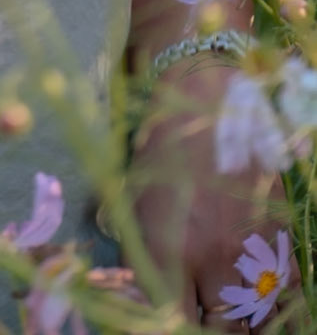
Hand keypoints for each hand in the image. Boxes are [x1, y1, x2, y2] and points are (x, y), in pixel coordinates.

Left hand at [128, 57, 280, 325]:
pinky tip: (259, 307)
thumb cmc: (160, 151)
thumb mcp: (132, 203)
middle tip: (202, 312)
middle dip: (209, 328)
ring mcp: (250, 251)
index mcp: (168, 250)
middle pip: (219, 328)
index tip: (169, 319)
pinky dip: (274, 309)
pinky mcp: (278, 240)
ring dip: (240, 322)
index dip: (172, 326)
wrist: (208, 104)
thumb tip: (144, 299)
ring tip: (227, 313)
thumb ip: (140, 259)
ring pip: (253, 319)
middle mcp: (212, 259)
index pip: (174, 322)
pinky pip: (284, 296)